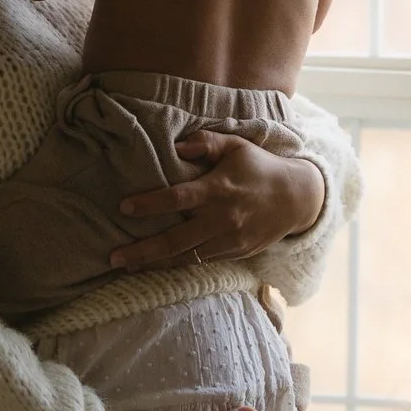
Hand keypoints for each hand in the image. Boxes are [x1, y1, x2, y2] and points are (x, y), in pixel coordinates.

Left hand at [111, 133, 325, 271]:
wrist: (297, 199)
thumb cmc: (259, 167)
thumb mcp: (236, 146)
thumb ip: (206, 143)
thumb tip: (176, 145)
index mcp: (219, 189)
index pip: (178, 198)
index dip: (150, 204)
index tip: (124, 207)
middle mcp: (222, 218)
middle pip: (176, 239)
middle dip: (143, 250)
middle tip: (114, 257)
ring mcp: (229, 240)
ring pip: (186, 257)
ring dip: (155, 264)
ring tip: (128, 266)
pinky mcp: (235, 253)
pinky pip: (201, 262)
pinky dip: (178, 266)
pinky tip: (156, 267)